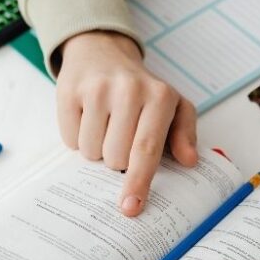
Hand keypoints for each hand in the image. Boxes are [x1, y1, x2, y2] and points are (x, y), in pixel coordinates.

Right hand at [56, 31, 197, 216]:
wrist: (103, 52)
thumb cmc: (143, 90)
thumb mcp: (174, 106)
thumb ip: (185, 134)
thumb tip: (189, 161)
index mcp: (160, 96)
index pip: (147, 149)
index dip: (138, 181)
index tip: (131, 207)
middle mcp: (129, 90)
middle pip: (116, 158)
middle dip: (118, 160)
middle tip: (122, 137)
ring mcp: (97, 89)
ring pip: (91, 152)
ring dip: (97, 150)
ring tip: (106, 125)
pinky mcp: (69, 90)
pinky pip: (70, 140)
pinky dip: (78, 137)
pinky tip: (88, 118)